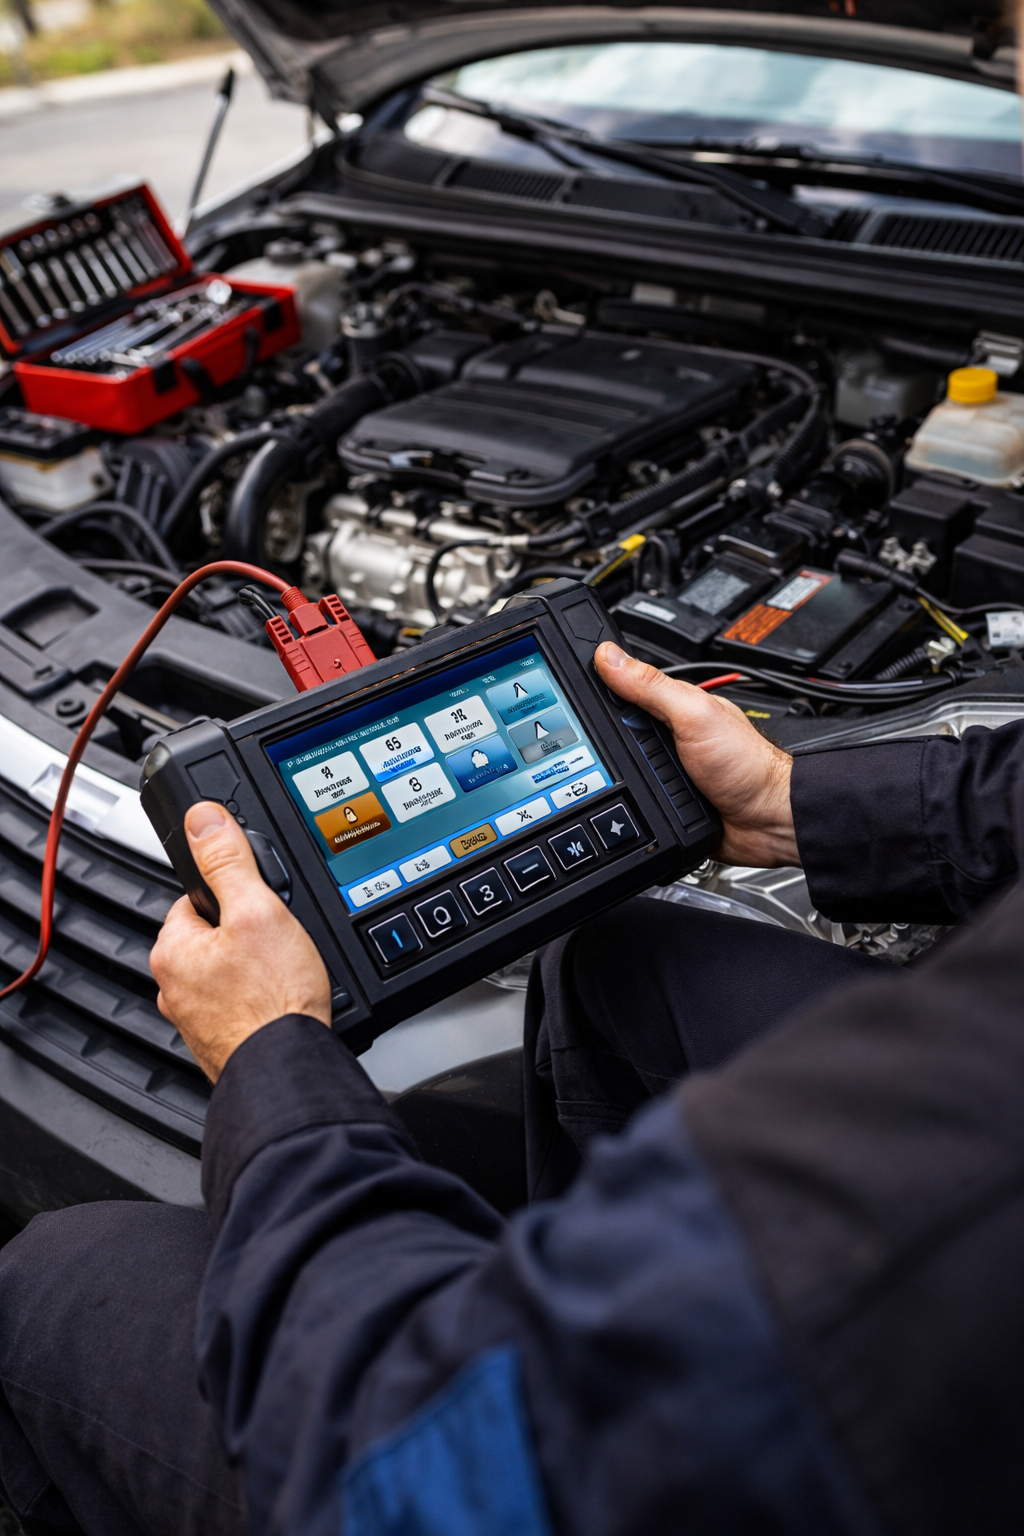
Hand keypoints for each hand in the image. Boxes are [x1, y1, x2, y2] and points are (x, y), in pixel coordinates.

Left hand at [150, 802, 330, 1081]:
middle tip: (280, 942)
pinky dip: (260, 1001)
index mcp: (173, 949)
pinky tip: (283, 1003)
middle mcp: (174, 986)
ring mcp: (197, 1019)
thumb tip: (204, 817)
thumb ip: (229, 861)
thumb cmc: (273, 1001)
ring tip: (286, 974)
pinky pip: (240, 1004)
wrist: (290, 1069)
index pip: (196, 898)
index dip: (234, 893)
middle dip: (247, 934)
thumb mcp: (259, 910)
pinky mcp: (221, 1042)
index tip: (260, 903)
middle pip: (214, 935)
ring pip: (228, 972)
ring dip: (255, 970)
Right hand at [595, 642, 798, 867]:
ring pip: (617, 771)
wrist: (768, 821)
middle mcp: (666, 736)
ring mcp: (664, 771)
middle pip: (612, 734)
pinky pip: (630, 802)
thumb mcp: (694, 715)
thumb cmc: (747, 766)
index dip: (596, 693)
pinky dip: (624, 806)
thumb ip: (651, 687)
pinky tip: (621, 806)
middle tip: (604, 750)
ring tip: (614, 780)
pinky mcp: (663, 803)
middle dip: (601, 745)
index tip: (566, 700)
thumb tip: (608, 656)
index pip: (619, 692)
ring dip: (612, 779)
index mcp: (670, 706)